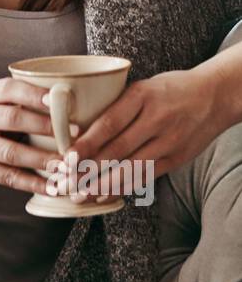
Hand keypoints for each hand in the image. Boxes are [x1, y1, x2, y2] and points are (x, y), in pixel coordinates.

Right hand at [0, 77, 79, 195]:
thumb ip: (22, 96)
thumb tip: (68, 97)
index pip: (8, 89)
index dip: (33, 94)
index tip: (58, 99)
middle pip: (11, 119)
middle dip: (44, 126)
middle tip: (75, 132)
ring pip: (11, 152)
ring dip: (42, 159)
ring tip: (67, 164)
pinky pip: (7, 177)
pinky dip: (32, 183)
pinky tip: (53, 187)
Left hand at [45, 68, 220, 203]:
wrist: (215, 96)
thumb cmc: (170, 89)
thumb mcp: (142, 86)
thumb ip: (116, 105)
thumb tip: (77, 127)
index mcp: (142, 96)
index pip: (110, 123)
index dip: (87, 143)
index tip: (67, 157)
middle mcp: (156, 119)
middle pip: (118, 150)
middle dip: (88, 169)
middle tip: (66, 182)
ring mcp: (169, 141)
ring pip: (131, 168)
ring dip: (103, 185)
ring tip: (80, 195)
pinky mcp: (177, 158)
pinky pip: (147, 176)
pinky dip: (124, 187)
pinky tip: (105, 195)